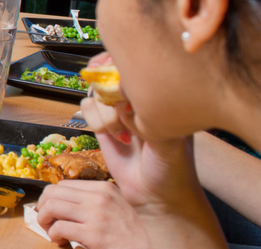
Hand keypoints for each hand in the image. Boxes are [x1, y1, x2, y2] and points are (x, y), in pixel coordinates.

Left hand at [37, 180, 149, 247]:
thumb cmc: (127, 236)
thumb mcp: (115, 208)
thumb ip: (92, 201)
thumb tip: (59, 200)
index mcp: (104, 188)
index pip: (63, 185)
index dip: (51, 198)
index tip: (51, 212)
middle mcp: (100, 197)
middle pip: (53, 192)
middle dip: (43, 207)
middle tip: (46, 222)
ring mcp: (97, 215)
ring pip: (52, 207)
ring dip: (45, 221)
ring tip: (52, 232)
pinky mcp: (94, 234)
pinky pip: (59, 228)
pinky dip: (53, 235)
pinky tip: (62, 242)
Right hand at [78, 67, 224, 247]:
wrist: (157, 197)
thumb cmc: (174, 170)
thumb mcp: (171, 143)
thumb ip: (146, 120)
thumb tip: (121, 101)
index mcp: (160, 95)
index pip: (135, 65)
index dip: (121, 66)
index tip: (120, 81)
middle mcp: (136, 99)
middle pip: (107, 72)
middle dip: (108, 87)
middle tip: (117, 104)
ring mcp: (118, 111)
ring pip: (94, 91)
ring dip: (104, 111)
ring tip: (122, 132)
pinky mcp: (102, 124)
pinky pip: (86, 109)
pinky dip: (96, 121)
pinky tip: (114, 136)